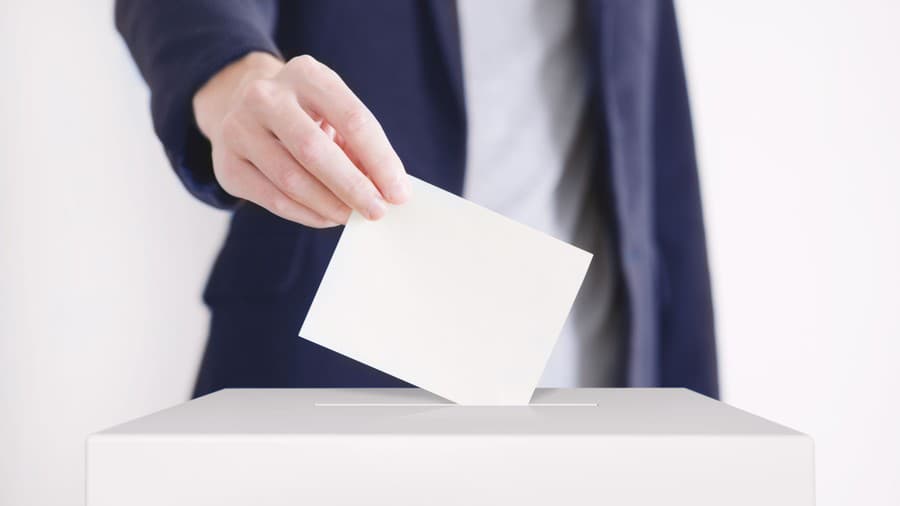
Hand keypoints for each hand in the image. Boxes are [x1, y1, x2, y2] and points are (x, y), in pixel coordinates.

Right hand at [193, 52, 409, 226]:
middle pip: (315, 150)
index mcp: (306, 74)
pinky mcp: (226, 163)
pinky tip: (327, 217)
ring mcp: (239, 128)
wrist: (242, 106)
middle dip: (353, 187)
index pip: (353, 119)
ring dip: (329, 205)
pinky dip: (306, 214)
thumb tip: (388, 191)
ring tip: (353, 216)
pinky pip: (272, 198)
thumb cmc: (306, 114)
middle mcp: (265, 96)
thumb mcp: (334, 114)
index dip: (380, 160)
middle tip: (377, 211)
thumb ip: (359, 147)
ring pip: (291, 179)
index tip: (399, 193)